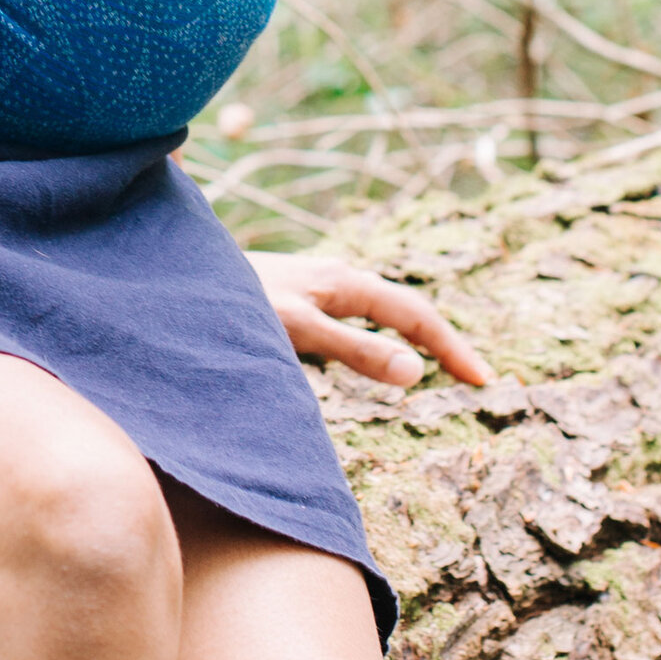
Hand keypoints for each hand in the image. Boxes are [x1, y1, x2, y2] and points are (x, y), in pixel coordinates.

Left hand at [245, 247, 492, 392]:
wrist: (176, 278)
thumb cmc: (233, 302)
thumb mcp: (297, 329)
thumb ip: (354, 351)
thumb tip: (416, 373)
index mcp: (346, 281)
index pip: (418, 315)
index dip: (452, 348)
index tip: (484, 382)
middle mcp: (338, 281)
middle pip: (406, 312)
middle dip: (443, 342)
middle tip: (476, 379)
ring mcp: (319, 291)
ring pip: (382, 317)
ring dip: (415, 340)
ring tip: (442, 371)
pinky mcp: (300, 306)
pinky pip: (356, 325)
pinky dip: (382, 343)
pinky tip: (379, 361)